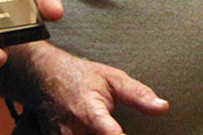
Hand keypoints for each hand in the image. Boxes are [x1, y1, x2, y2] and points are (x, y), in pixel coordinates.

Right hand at [20, 43, 167, 134]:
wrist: (40, 74)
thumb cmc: (77, 75)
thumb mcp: (110, 78)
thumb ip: (138, 94)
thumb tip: (163, 107)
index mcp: (90, 113)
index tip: (131, 134)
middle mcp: (73, 131)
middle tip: (117, 128)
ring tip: (109, 130)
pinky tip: (96, 132)